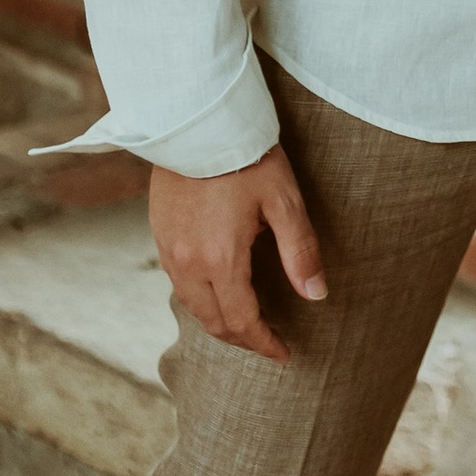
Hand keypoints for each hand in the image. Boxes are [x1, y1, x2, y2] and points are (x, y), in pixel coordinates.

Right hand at [149, 148, 326, 356]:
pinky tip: (217, 292)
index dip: (264, 344)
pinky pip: (178, 283)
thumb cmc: (246, 157)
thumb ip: (300, 251)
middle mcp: (188, 263)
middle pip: (214, 323)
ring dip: (219, 322)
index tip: (284, 354)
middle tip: (268, 344)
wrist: (196, 121)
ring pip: (193, 307)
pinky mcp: (159, 235)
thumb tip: (316, 294)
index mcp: (221, 260)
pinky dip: (200, 300)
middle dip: (243, 340)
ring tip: (245, 324)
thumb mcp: (284, 201)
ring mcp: (169, 250)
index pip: (243, 321)